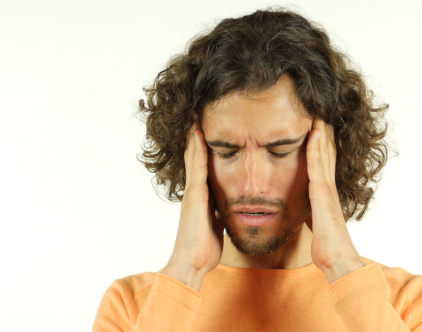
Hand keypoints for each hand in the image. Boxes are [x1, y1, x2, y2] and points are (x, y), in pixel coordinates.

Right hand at [160, 116, 223, 291]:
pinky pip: (196, 165)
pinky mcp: (194, 194)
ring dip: (195, 135)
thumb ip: (220, 215)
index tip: (210, 129)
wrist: (192, 264)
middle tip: (199, 113)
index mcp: (202, 197)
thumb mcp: (217, 226)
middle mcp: (195, 190)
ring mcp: (193, 191)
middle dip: (198, 135)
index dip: (206, 147)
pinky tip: (198, 132)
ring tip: (196, 114)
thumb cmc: (204, 250)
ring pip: (194, 155)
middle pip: (196, 155)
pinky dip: (196, 148)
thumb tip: (229, 210)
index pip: (205, 165)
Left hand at [305, 118, 365, 284]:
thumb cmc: (328, 246)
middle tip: (322, 109)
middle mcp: (328, 186)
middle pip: (328, 151)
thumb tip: (308, 215)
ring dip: (321, 131)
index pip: (325, 161)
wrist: (338, 259)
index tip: (318, 125)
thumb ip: (313, 215)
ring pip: (324, 152)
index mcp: (326, 193)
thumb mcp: (316, 225)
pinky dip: (316, 146)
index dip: (323, 143)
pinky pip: (317, 164)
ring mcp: (326, 188)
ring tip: (318, 111)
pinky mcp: (322, 192)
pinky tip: (315, 131)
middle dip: (324, 131)